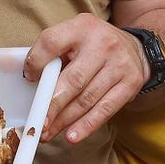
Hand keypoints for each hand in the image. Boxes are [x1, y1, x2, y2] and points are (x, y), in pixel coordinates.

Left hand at [23, 14, 149, 144]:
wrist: (136, 48)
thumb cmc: (94, 46)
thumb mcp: (74, 37)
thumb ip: (53, 54)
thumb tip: (31, 81)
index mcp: (81, 27)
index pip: (52, 42)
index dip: (36, 62)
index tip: (29, 79)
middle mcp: (103, 43)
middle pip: (72, 79)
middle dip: (51, 106)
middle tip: (37, 123)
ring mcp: (119, 64)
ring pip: (86, 99)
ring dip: (65, 121)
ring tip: (48, 133)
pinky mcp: (131, 83)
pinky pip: (105, 109)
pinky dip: (87, 125)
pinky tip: (72, 136)